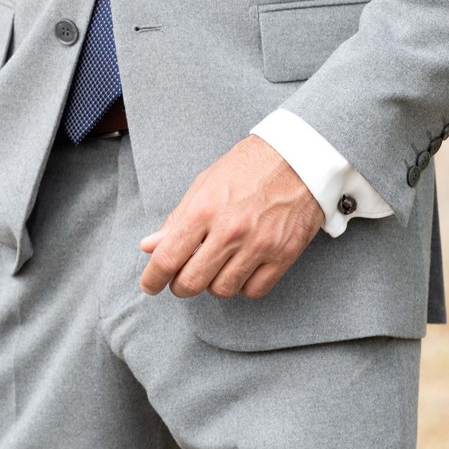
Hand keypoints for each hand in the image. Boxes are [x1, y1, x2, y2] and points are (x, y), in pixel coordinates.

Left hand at [138, 134, 324, 300]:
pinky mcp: (283, 255)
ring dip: (212, 284)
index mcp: (205, 208)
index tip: (150, 284)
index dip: (153, 278)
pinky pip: (253, 290)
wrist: (299, 158)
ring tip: (215, 266)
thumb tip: (149, 247)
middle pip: (191, 282)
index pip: (168, 257)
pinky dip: (242, 286)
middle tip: (181, 279)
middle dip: (180, 286)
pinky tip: (240, 268)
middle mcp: (230, 230)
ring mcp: (259, 245)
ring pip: (222, 290)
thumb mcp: (205, 183)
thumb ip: (177, 219)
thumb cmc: (248, 167)